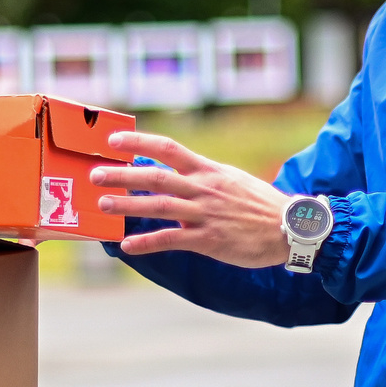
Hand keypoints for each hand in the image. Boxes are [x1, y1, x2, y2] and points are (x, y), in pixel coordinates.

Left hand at [91, 131, 294, 267]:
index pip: (168, 148)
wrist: (290, 228)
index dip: (138, 143)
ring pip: (159, 207)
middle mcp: (204, 189)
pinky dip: (147, 243)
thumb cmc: (259, 204)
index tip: (113, 141)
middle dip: (122, 175)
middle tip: (96, 174)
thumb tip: (174, 172)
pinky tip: (127, 245)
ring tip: (104, 204)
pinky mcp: (209, 240)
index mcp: (208, 171)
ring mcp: (205, 214)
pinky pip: (172, 240)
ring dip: (128, 205)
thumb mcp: (231, 179)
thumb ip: (201, 176)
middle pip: (156, 177)